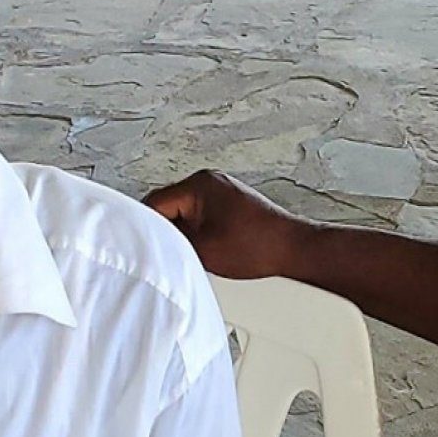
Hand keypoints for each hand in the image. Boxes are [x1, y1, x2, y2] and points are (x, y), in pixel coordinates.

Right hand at [145, 170, 308, 279]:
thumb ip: (171, 242)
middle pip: (168, 207)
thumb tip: (151, 241)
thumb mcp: (203, 249)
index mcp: (199, 184)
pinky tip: (209, 250)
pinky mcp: (230, 204)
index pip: (154, 203)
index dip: (146, 229)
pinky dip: (200, 233)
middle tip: (172, 254)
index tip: (143, 248)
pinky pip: (201, 216)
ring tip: (197, 253)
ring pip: (185, 214)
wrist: (294, 250)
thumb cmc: (259, 247)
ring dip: (185, 234)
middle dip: (168, 231)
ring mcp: (221, 191)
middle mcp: (209, 181)